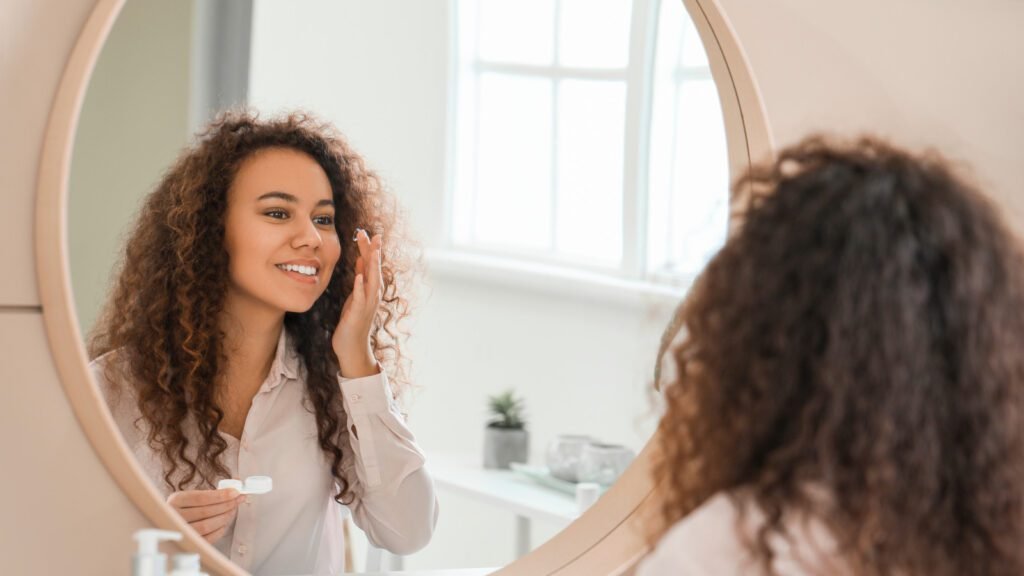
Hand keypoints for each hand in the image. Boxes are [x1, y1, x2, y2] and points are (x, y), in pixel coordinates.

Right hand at [166, 488, 244, 543]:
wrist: (171, 523)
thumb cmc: (186, 508)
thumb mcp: (192, 495)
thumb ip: (212, 492)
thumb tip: (236, 483)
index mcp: (176, 500)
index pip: (201, 497)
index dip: (221, 495)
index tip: (235, 492)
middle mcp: (175, 516)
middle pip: (206, 511)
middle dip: (226, 505)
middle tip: (238, 500)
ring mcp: (180, 532)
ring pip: (207, 526)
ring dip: (224, 517)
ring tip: (233, 510)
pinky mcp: (188, 544)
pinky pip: (207, 538)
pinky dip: (220, 530)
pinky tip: (225, 522)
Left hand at [333, 229, 382, 377]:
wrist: (352, 347)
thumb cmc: (353, 321)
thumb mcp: (355, 295)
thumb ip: (360, 278)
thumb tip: (361, 259)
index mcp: (370, 289)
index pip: (371, 264)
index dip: (369, 249)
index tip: (366, 233)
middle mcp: (372, 295)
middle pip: (374, 269)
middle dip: (373, 251)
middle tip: (372, 234)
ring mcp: (367, 304)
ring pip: (371, 281)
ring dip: (372, 265)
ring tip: (372, 250)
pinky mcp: (358, 313)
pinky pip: (360, 298)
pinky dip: (360, 286)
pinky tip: (358, 275)